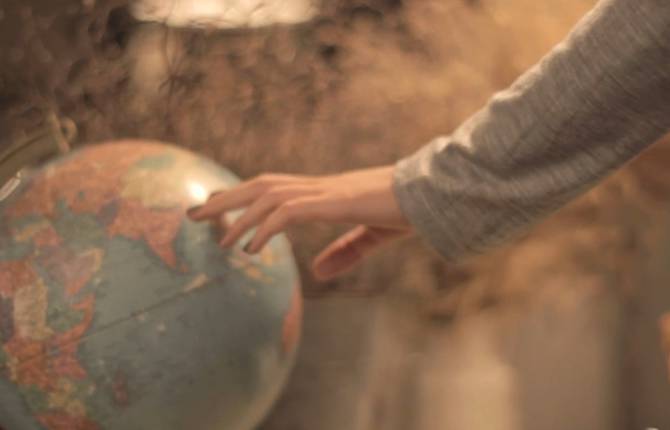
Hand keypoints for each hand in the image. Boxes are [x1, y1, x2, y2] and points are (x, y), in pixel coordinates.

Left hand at [187, 166, 412, 280]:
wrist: (433, 194)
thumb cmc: (407, 210)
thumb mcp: (371, 236)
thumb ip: (345, 252)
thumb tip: (319, 273)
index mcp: (325, 192)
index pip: (274, 186)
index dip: (244, 194)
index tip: (219, 204)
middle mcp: (319, 187)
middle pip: (261, 184)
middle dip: (226, 198)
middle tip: (193, 213)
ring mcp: (326, 192)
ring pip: (268, 194)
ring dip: (238, 213)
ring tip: (214, 234)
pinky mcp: (335, 202)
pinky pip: (289, 212)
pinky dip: (266, 228)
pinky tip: (253, 249)